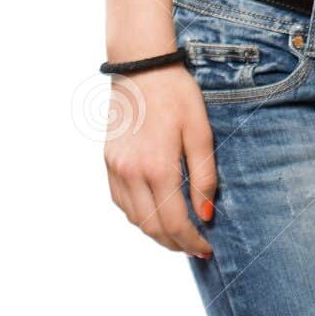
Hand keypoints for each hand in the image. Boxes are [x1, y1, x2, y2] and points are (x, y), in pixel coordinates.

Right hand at [103, 65, 217, 257]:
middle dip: (175, 243)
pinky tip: (154, 213)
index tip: (207, 248)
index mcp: (157, 167)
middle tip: (195, 248)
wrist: (141, 67)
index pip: (174, 222)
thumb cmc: (177, 95)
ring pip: (134, 218)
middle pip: (152, 227)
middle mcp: (131, 173)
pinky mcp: (108, 161)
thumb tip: (205, 214)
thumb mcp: (201, 131)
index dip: (191, 241)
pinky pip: (120, 201)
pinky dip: (138, 215)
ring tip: (177, 235)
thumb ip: (204, 176)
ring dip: (155, 232)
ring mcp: (115, 168)